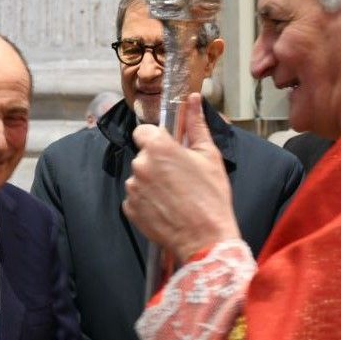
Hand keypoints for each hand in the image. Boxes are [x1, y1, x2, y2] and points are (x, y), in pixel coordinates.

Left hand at [124, 93, 240, 262]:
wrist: (205, 239)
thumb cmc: (211, 197)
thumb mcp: (209, 156)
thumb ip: (196, 125)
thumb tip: (192, 100)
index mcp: (158, 147)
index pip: (143, 131)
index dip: (156, 139)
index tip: (170, 150)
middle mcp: (140, 165)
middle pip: (143, 155)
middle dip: (158, 163)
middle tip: (180, 177)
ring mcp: (132, 189)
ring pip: (139, 177)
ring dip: (152, 182)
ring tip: (175, 196)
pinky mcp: (130, 210)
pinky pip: (135, 198)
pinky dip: (147, 201)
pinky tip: (166, 208)